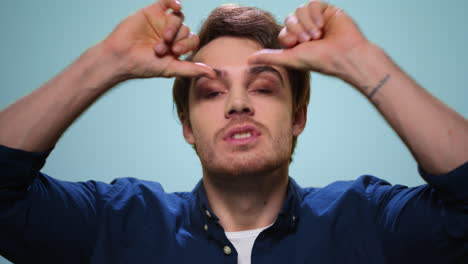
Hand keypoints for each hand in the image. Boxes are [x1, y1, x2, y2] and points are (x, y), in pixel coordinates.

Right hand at [100, 0, 214, 78]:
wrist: (121, 57)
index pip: (192, 40)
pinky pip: (168, 2)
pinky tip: (176, 6)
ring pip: (178, 18)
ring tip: (161, 41)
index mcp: (177, 47)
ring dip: (172, 29)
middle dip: (177, 39)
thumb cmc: (144, 66)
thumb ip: (192, 70)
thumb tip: (214, 74)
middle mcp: (171, 34)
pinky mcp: (152, 11)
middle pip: (186, 29)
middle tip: (162, 49)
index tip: (175, 52)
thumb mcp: (171, 69)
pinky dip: (174, 2)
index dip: (187, 44)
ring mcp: (162, 22)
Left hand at [248, 1, 369, 79]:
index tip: (298, 44)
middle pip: (290, 18)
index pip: (283, 29)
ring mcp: (317, 19)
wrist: (345, 55)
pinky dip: (314, 14)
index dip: (288, 35)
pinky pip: (312, 4)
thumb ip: (270, 58)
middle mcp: (306, 29)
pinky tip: (322, 25)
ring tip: (318, 35)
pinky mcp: (327, 11)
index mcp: (297, 41)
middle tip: (309, 40)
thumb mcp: (291, 59)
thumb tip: (248, 60)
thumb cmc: (320, 61)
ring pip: (300, 10)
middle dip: (297, 29)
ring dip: (306, 23)